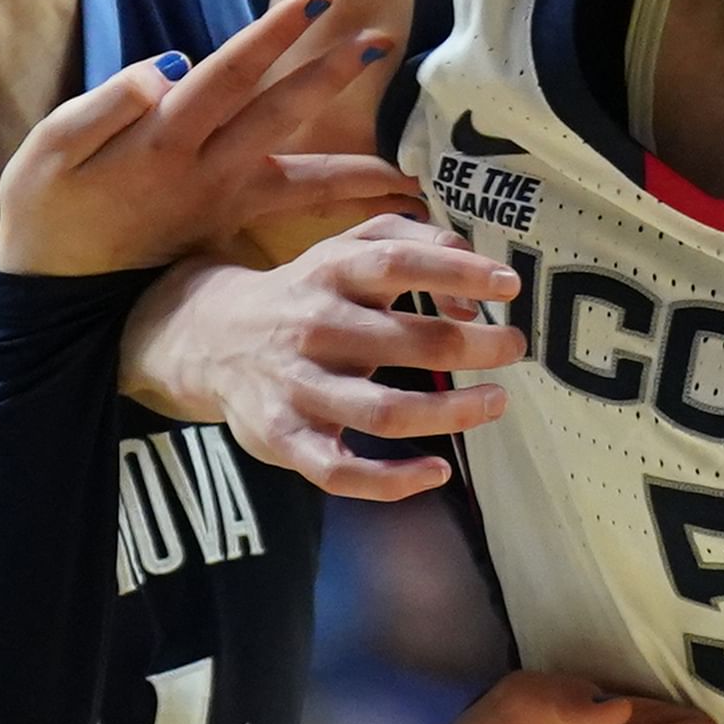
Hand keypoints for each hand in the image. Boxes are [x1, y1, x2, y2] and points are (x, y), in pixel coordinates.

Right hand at [0, 0, 420, 278]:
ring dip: (358, 163)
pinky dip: (339, 203)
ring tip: (411, 158)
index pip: (228, 74)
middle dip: (329, 76)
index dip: (270, 36)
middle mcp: (204, 171)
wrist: (53, 300)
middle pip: (278, 116)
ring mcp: (220, 203)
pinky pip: (293, 211)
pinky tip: (382, 199)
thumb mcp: (49, 154)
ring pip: (302, 177)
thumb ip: (106, 106)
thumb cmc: (45, 215)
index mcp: (162, 141)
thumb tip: (167, 66)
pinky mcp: (225, 227)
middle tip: (383, 41)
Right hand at [123, 217, 529, 499]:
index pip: (397, 263)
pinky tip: (437, 470)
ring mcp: (298, 388)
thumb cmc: (309, 292)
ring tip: (494, 402)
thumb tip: (472, 288)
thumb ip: (415, 243)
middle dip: (474, 347)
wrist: (211, 338)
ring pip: (384, 412)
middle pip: (408, 341)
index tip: (509, 285)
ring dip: (450, 412)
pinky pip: (342, 472)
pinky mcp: (286, 439)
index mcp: (331, 273)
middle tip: (512, 348)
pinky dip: (393, 480)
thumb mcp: (348, 248)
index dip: (457, 271)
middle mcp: (314, 328)